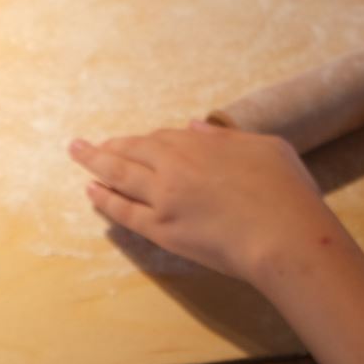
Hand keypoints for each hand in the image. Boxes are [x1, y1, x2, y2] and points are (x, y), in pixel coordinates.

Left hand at [68, 123, 338, 282]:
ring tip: (77, 153)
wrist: (283, 237)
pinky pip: (124, 212)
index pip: (163, 138)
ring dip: (95, 162)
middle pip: (133, 151)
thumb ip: (226, 137)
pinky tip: (91, 191)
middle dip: (108, 146)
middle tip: (86, 144)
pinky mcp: (163, 231)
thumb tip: (196, 126)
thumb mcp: (266, 146)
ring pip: (120, 175)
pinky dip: (105, 200)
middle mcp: (176, 166)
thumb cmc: (286, 191)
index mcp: (201, 144)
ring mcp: (165, 199)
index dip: (147, 142)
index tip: (136, 143)